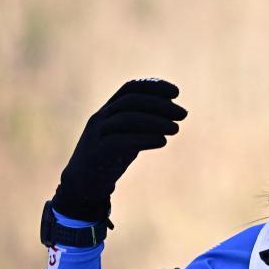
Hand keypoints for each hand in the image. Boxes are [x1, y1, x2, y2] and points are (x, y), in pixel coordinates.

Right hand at [51, 79, 186, 221]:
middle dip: (160, 105)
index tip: (176, 92)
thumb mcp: (130, 134)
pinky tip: (162, 141)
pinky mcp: (97, 153)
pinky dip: (144, 139)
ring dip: (155, 121)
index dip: (153, 86)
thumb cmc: (113, 155)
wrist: (84, 182)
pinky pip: (120, 141)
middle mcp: (101, 117)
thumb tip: (175, 111)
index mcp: (108, 109)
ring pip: (126, 119)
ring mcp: (97, 134)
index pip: (130, 88)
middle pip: (131, 101)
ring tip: (176, 129)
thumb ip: (148, 121)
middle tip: (183, 114)